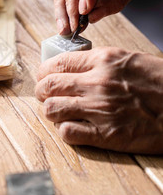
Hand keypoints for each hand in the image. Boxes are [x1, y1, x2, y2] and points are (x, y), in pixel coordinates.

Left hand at [35, 47, 162, 153]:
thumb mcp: (129, 60)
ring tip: (60, 112)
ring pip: (51, 109)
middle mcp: (96, 82)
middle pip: (48, 86)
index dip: (44, 72)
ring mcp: (99, 109)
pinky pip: (67, 133)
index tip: (44, 77)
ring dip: (51, 111)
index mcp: (103, 60)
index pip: (56, 63)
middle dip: (42, 91)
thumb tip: (72, 68)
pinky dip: (65, 130)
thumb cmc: (160, 83)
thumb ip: (99, 62)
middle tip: (46, 95)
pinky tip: (74, 127)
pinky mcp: (106, 135)